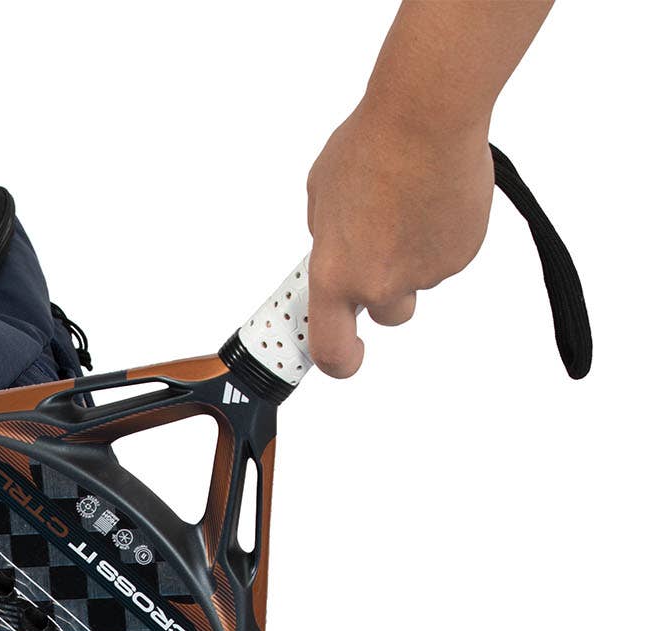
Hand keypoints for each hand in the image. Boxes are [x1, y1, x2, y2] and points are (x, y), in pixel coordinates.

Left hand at [305, 102, 494, 376]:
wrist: (428, 115)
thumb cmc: (372, 144)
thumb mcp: (321, 193)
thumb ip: (328, 235)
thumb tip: (334, 245)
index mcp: (334, 275)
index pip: (331, 349)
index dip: (340, 361)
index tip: (347, 357)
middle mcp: (379, 284)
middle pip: (390, 315)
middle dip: (390, 289)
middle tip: (390, 244)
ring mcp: (425, 273)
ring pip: (422, 280)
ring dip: (417, 254)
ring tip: (413, 202)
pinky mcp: (462, 253)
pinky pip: (449, 255)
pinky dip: (445, 234)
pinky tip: (437, 197)